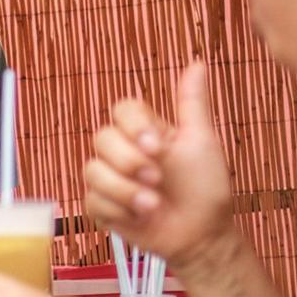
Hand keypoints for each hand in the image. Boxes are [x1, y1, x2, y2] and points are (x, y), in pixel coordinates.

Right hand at [85, 60, 234, 266]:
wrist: (202, 235)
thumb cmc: (205, 188)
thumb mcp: (202, 142)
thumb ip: (192, 104)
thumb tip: (197, 62)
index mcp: (145, 132)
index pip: (122, 110)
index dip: (135, 126)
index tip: (159, 147)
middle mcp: (123, 152)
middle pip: (102, 137)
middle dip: (130, 161)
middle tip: (157, 179)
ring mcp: (110, 180)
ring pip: (93, 170)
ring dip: (124, 189)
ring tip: (153, 205)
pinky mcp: (102, 207)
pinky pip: (91, 199)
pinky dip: (117, 209)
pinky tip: (139, 218)